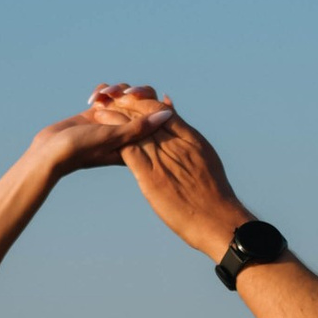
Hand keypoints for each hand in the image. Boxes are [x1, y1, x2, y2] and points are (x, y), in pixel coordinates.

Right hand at [31, 96, 170, 180]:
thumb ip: (140, 127)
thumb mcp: (113, 137)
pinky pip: (107, 96)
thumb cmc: (82, 150)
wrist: (49, 152)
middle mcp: (124, 132)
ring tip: (104, 95)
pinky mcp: (95, 115)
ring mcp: (110, 122)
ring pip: (123, 97)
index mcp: (135, 143)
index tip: (161, 98)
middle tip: (124, 94)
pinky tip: (94, 97)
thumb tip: (167, 115)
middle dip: (134, 94)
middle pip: (141, 105)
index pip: (156, 121)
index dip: (159, 107)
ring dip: (115, 91)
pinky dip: (103, 92)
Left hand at [88, 88, 249, 259]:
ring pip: (135, 126)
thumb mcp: (206, 163)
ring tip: (99, 105)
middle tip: (110, 96)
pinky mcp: (151, 175)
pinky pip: (128, 146)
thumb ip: (191, 145)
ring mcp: (164, 158)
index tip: (130, 99)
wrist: (219, 221)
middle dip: (126, 102)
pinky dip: (113, 133)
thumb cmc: (215, 200)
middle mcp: (177, 144)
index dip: (144, 102)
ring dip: (115, 113)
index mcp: (191, 140)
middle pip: (147, 112)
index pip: (163, 111)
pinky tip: (98, 128)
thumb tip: (182, 132)